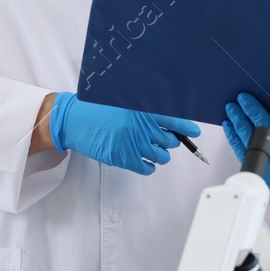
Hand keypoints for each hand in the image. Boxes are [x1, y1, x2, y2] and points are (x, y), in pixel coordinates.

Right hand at [49, 93, 199, 174]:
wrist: (74, 120)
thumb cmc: (97, 109)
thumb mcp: (123, 102)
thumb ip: (144, 111)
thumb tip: (165, 124)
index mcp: (143, 110)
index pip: (174, 119)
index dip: (187, 128)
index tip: (195, 132)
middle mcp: (142, 126)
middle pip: (171, 141)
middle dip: (169, 143)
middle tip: (162, 141)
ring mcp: (134, 143)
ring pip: (162, 156)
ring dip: (160, 156)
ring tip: (151, 151)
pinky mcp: (124, 158)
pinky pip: (147, 168)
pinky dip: (149, 167)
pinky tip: (145, 162)